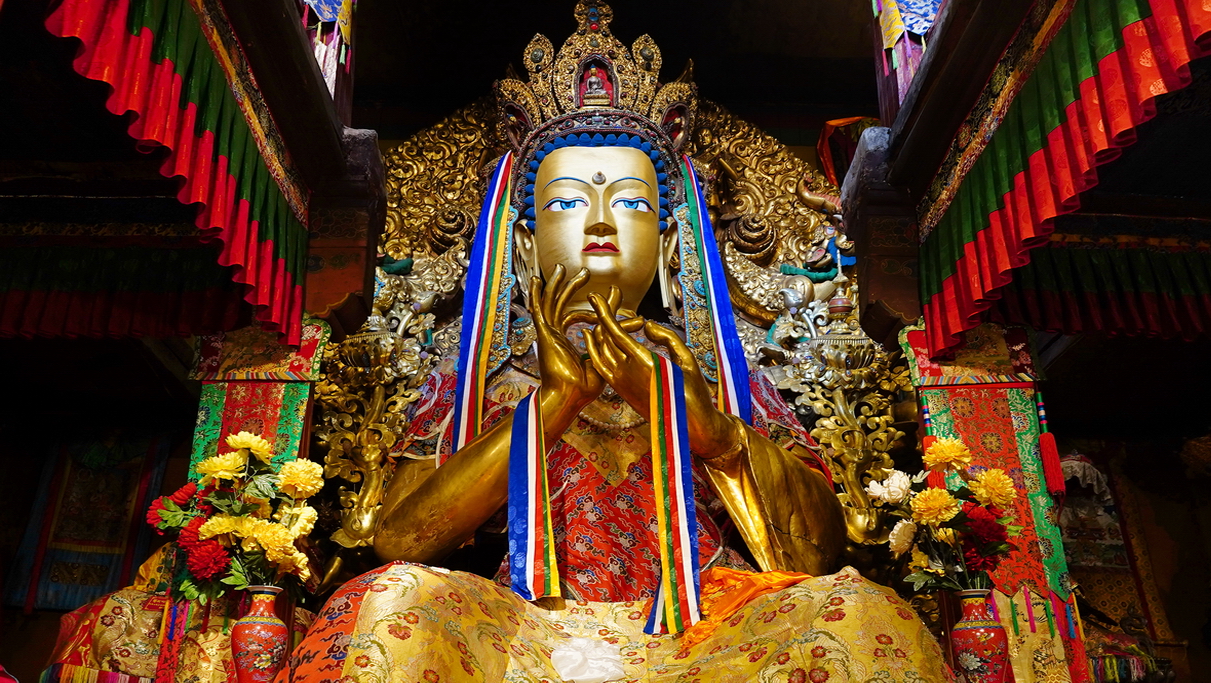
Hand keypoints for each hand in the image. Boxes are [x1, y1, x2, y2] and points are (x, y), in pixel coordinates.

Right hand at [529, 265, 601, 426]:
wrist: (570, 397)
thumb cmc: (584, 387)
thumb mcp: (604, 355)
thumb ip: (610, 337)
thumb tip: (627, 324)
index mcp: (568, 344)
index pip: (582, 318)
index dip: (597, 308)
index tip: (613, 296)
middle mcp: (557, 337)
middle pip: (564, 305)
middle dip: (574, 288)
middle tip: (585, 274)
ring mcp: (549, 335)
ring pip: (551, 303)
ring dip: (557, 285)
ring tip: (563, 268)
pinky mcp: (544, 334)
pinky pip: (538, 310)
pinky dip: (536, 294)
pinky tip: (535, 280)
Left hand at [582, 290, 739, 457]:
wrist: (688, 427)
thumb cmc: (693, 391)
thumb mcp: (687, 359)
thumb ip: (666, 337)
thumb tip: (646, 325)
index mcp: (643, 362)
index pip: (615, 332)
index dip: (603, 312)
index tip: (595, 296)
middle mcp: (627, 372)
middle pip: (604, 338)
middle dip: (601, 317)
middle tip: (602, 299)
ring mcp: (621, 383)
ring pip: (599, 351)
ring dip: (597, 332)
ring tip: (598, 315)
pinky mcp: (620, 391)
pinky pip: (600, 366)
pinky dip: (593, 349)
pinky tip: (591, 338)